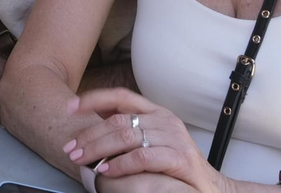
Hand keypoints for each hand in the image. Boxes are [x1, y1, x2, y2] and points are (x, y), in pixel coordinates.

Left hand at [62, 88, 222, 192]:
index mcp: (156, 112)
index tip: (70, 107)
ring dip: (99, 149)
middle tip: (70, 148)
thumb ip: (128, 130)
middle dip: (89, 134)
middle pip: (118, 119)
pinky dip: (121, 164)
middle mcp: (165, 120)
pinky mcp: (180, 158)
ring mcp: (174, 137)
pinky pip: (142, 157)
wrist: (210, 188)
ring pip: (127, 136)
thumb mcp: (151, 142)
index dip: (94, 99)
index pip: (121, 96)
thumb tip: (94, 122)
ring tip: (82, 160)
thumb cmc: (175, 166)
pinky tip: (107, 170)